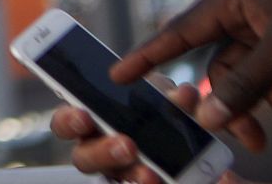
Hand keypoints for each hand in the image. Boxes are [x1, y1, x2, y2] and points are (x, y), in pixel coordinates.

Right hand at [53, 82, 245, 182]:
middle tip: (127, 146)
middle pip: (84, 158)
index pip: (68, 122)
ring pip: (113, 180)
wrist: (203, 154)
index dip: (70, 120)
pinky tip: (170, 180)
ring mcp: (122, 174)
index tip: (83, 117)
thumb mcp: (173, 101)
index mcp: (98, 120)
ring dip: (132, 176)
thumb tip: (184, 95)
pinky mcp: (143, 182)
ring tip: (152, 175)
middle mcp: (103, 151)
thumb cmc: (171, 116)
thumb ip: (175, 99)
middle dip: (103, 153)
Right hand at [112, 0, 271, 151]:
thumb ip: (246, 84)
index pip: (180, 29)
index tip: (118, 76)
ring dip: (257, 103)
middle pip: (218, 61)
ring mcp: (268, 25)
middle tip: (236, 136)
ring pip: (244, 74)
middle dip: (228, 100)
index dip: (149, 55)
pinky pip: (268, 75)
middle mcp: (247, 7)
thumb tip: (212, 118)